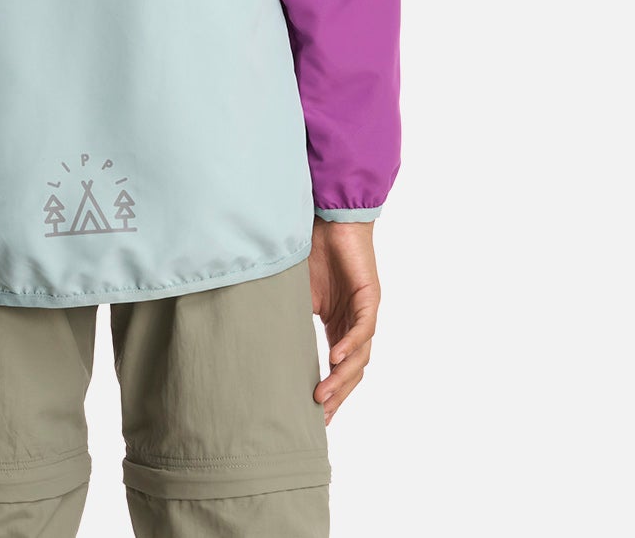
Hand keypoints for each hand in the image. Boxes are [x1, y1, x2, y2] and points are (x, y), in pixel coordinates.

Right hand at [308, 218, 380, 423]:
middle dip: (337, 395)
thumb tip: (264, 346)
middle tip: (319, 417)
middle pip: (352, 370)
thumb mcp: (296, 294)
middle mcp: (355, 323)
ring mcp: (365, 311)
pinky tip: (334, 359)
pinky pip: (363, 329)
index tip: (313, 416)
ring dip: (341, 377)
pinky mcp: (370, 296)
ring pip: (359, 355)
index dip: (330, 392)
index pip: (339, 367)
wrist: (327, 217)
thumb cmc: (311, 250)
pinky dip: (349, 346)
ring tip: (322, 395)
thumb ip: (291, 318)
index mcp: (339, 324)